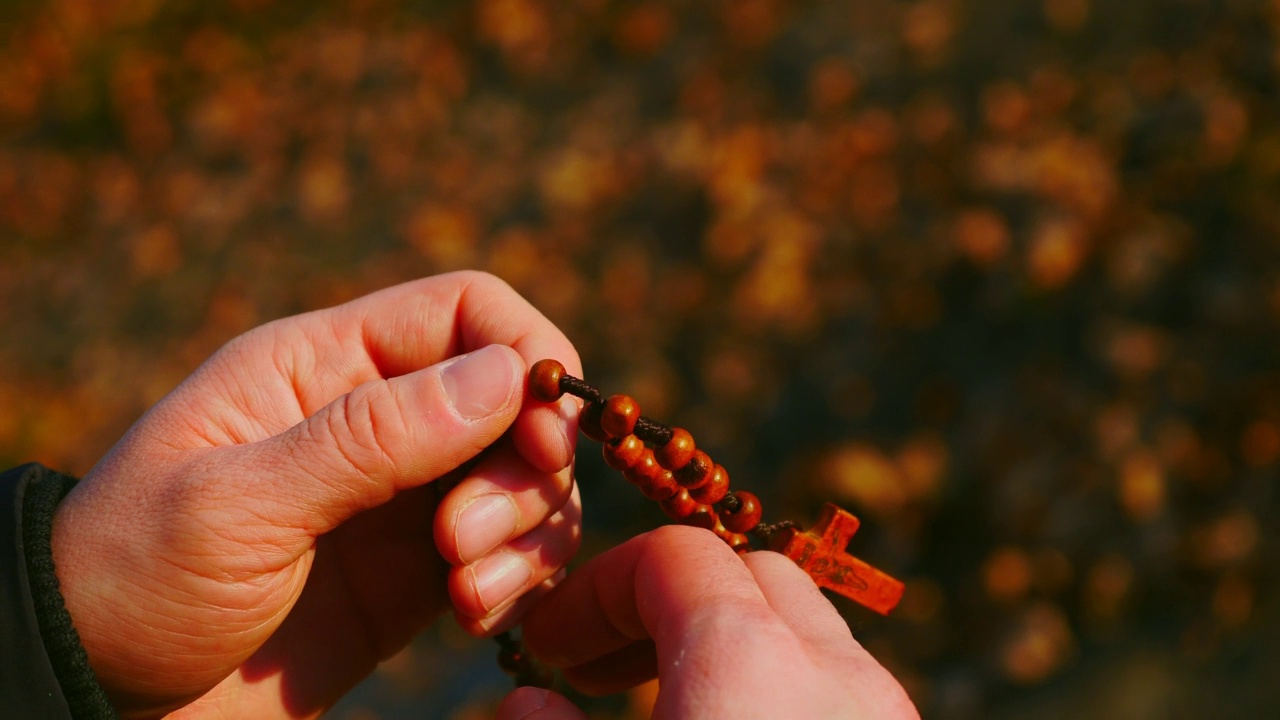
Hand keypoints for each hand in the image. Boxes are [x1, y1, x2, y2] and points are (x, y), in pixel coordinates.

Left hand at [49, 271, 582, 718]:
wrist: (99, 698)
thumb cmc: (136, 580)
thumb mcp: (239, 504)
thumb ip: (371, 439)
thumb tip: (507, 375)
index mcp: (323, 366)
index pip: (465, 311)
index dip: (528, 354)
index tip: (550, 434)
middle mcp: (375, 420)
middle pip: (512, 399)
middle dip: (525, 466)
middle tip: (465, 539)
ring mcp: (402, 498)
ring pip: (525, 478)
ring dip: (526, 530)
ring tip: (467, 591)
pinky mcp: (417, 570)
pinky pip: (510, 550)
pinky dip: (518, 578)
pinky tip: (476, 615)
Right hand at [496, 525, 918, 719]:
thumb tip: (526, 703)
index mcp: (749, 662)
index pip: (671, 557)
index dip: (596, 588)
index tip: (549, 642)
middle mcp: (839, 673)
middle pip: (749, 575)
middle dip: (666, 600)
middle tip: (599, 666)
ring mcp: (891, 715)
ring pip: (807, 631)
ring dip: (727, 642)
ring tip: (663, 697)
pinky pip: (842, 687)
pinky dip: (780, 685)